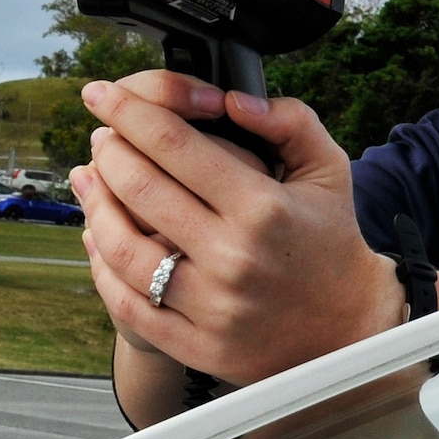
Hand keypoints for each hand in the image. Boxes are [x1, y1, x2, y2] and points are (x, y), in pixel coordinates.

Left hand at [71, 70, 403, 386]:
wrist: (348, 324)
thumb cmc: (331, 241)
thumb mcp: (329, 171)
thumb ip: (291, 122)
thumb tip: (232, 101)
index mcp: (264, 208)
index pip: (174, 145)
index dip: (127, 111)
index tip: (102, 95)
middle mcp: (234, 256)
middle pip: (138, 188)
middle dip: (109, 151)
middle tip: (104, 137)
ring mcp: (212, 305)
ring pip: (120, 246)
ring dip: (94, 204)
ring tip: (90, 179)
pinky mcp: (198, 344)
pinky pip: (126, 302)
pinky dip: (100, 265)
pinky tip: (99, 237)